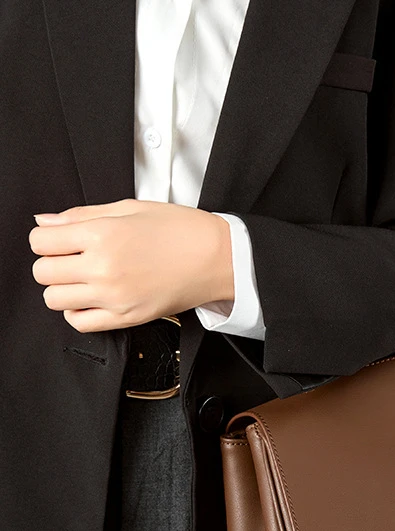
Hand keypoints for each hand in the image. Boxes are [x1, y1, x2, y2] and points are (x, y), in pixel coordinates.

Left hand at [29, 198, 233, 332]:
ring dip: (61, 287)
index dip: (45, 238)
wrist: (217, 258)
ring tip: (81, 278)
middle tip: (70, 257)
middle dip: (50, 263)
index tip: (58, 239)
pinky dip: (76, 311)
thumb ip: (81, 215)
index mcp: (102, 234)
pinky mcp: (126, 317)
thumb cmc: (180, 229)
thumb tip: (45, 221)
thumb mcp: (128, 207)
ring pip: (54, 299)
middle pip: (43, 272)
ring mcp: (114, 296)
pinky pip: (79, 323)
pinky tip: (89, 298)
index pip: (40, 241)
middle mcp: (104, 268)